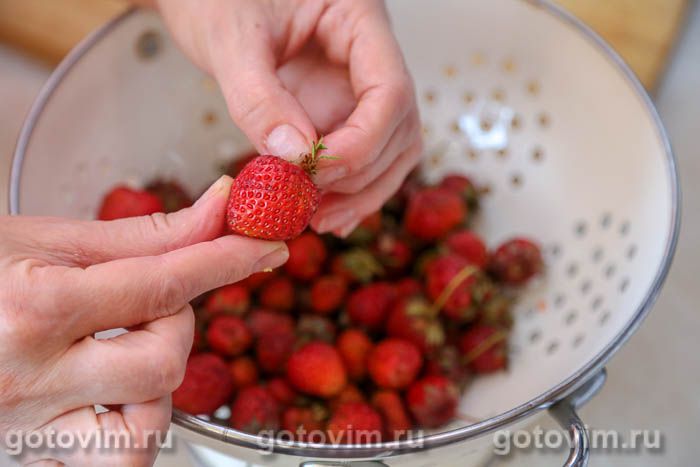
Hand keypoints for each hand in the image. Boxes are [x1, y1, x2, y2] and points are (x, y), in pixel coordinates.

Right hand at [0, 177, 287, 465]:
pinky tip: (115, 393)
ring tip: (122, 345)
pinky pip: (114, 459)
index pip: (163, 282)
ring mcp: (28, 428)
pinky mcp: (32, 455)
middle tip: (149, 299)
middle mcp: (27, 378)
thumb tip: (216, 211)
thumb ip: (140, 236)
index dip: (227, 259)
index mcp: (32, 307)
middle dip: (176, 323)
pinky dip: (135, 427)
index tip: (266, 245)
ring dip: (158, 378)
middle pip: (162, 362)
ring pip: (147, 424)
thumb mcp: (45, 241)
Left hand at [147, 0, 422, 235]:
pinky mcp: (338, 110)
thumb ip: (260, 99)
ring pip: (390, 149)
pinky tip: (322, 212)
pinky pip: (361, 156)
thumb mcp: (231, 40)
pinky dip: (347, 189)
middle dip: (360, 172)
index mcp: (359, 19)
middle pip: (399, 126)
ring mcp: (357, 86)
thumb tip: (295, 157)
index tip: (317, 172)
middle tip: (312, 203)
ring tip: (319, 219)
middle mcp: (370, 56)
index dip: (362, 141)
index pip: (391, 90)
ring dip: (361, 191)